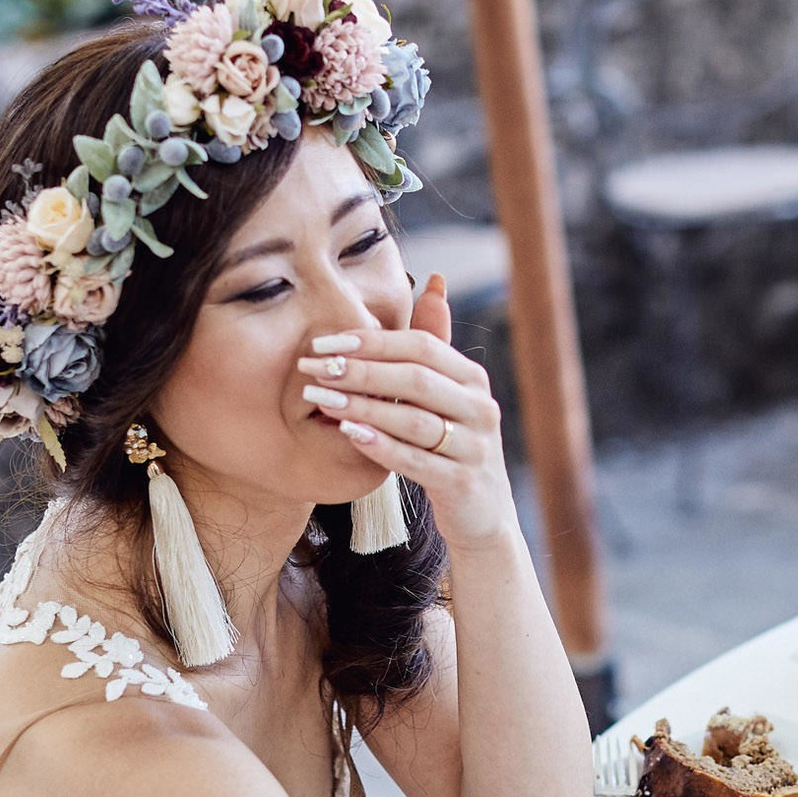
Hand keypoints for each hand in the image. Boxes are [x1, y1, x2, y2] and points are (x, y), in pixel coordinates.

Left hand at [300, 274, 517, 549]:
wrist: (482, 516)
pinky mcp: (462, 483)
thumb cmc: (453, 446)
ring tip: (321, 399)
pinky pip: (417, 461)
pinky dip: (381, 445)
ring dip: (363, 406)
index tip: (327, 340)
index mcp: (473, 380)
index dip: (374, 341)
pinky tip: (348, 434)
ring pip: (414, 419)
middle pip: (417, 379)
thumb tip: (433, 280)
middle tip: (315, 366)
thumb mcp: (449, 395)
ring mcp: (474, 447)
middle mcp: (480, 408)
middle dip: (361, 370)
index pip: (423, 347)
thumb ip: (436, 344)